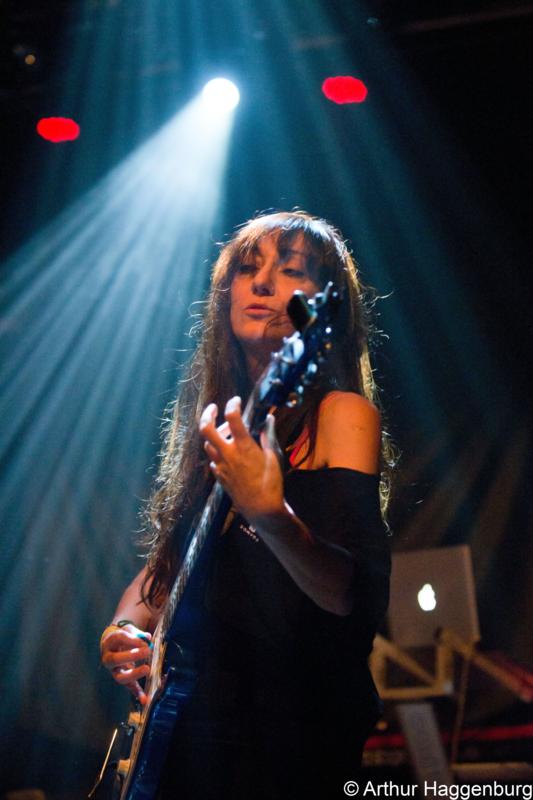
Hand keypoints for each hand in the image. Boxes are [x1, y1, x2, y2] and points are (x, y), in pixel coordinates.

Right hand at [100, 624, 152, 704]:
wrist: (112, 644)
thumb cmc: (123, 636)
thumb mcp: (129, 630)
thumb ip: (138, 634)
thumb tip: (148, 637)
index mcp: (110, 642)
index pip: (119, 639)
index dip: (132, 640)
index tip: (145, 641)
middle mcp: (108, 658)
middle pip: (115, 659)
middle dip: (131, 656)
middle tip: (147, 651)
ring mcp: (114, 671)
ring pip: (119, 677)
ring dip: (133, 674)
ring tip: (147, 669)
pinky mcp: (122, 679)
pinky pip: (129, 687)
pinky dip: (137, 693)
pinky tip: (145, 699)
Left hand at [199, 396, 284, 524]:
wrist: (261, 508)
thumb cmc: (271, 482)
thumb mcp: (274, 457)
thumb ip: (269, 436)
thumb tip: (269, 419)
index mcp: (243, 446)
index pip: (232, 417)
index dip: (232, 404)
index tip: (236, 400)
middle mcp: (228, 454)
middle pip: (206, 429)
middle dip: (207, 415)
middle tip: (214, 408)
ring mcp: (221, 465)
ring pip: (208, 444)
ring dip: (214, 435)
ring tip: (226, 433)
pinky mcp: (219, 476)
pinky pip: (213, 459)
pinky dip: (217, 452)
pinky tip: (228, 454)